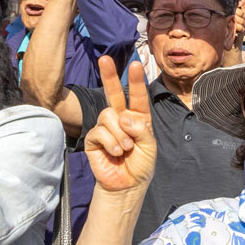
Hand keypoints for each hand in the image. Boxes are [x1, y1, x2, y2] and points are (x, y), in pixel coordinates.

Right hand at [81, 58, 156, 195]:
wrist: (126, 185)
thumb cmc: (140, 165)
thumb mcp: (150, 147)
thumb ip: (141, 130)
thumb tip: (124, 117)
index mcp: (138, 118)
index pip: (137, 96)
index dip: (136, 81)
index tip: (135, 64)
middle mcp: (121, 119)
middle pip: (114, 93)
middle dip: (109, 76)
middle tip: (104, 59)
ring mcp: (106, 127)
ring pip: (108, 115)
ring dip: (120, 134)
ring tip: (125, 149)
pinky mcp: (94, 138)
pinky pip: (100, 131)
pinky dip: (111, 143)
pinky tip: (115, 153)